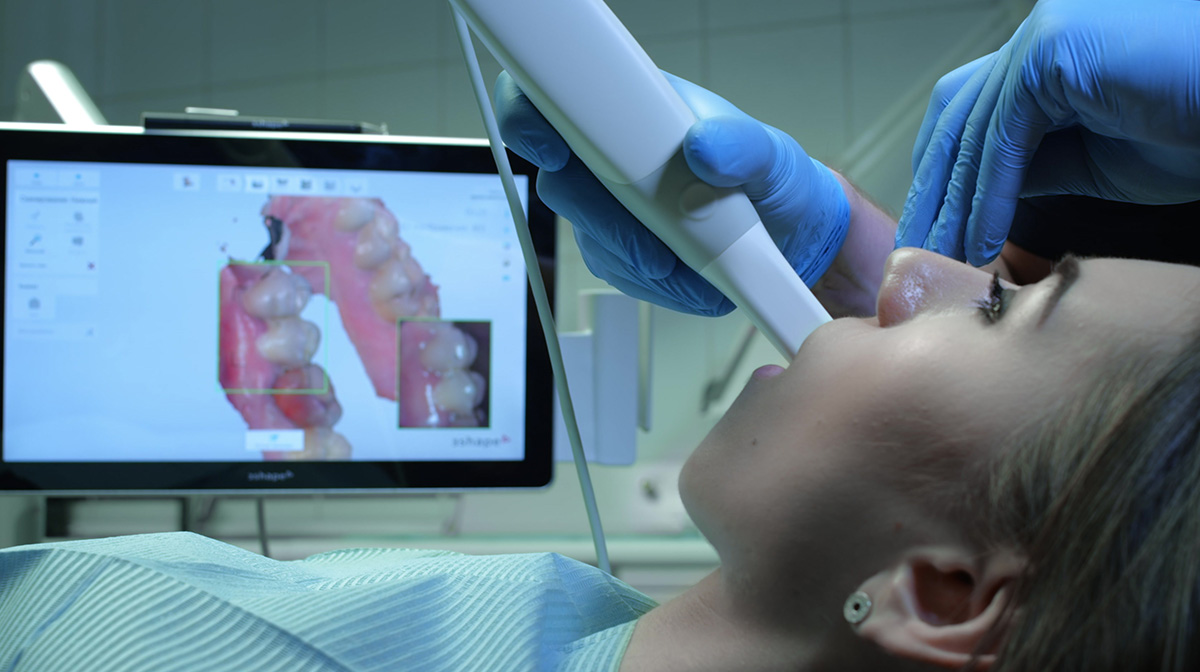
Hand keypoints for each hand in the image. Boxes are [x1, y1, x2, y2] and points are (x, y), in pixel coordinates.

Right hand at [494, 71, 849, 315]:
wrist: (790, 233)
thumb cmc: (773, 180)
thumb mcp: (771, 157)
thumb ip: (742, 147)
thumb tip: (705, 147)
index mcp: (636, 111)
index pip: (551, 102)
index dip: (531, 120)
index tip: (553, 149)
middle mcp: (613, 158)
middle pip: (563, 185)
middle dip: (606, 223)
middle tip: (655, 247)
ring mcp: (614, 207)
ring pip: (593, 240)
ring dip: (642, 261)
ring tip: (697, 263)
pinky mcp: (624, 250)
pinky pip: (619, 274)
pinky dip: (659, 286)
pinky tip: (694, 278)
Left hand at [898, 0, 1199, 265]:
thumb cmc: (1195, 124)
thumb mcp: (1094, 160)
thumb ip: (1032, 167)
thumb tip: (978, 200)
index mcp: (1046, 55)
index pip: (969, 114)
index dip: (943, 176)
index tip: (930, 232)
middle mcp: (1038, 36)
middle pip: (956, 117)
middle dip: (933, 189)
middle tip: (918, 252)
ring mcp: (1044, 35)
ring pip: (973, 128)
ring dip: (954, 201)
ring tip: (945, 258)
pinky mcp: (1055, 48)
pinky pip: (1004, 131)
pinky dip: (990, 189)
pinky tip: (984, 237)